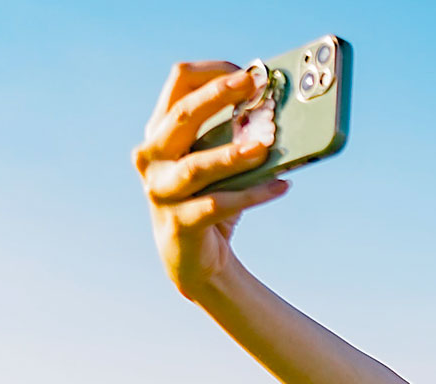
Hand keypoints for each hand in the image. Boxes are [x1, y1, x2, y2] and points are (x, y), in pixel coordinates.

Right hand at [133, 62, 290, 297]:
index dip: (213, 73)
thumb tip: (278, 108)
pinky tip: (283, 186)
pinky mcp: (179, 222)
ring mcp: (160, 189)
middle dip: (218, 96)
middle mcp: (152, 156)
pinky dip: (254, 194)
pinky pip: (219, 205)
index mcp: (161, 130)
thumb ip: (235, 134)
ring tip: (265, 146)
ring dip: (234, 154)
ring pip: (198, 166)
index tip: (249, 75)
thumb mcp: (218, 161)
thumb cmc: (211, 198)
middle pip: (182, 116)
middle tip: (253, 85)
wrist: (195, 258)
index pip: (179, 83)